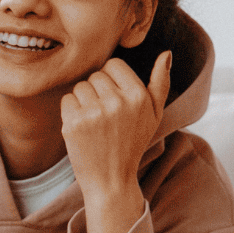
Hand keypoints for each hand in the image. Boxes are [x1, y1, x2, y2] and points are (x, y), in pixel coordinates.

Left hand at [61, 50, 170, 232]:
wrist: (111, 178)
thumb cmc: (133, 143)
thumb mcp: (154, 114)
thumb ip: (161, 83)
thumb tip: (166, 53)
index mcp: (138, 96)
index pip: (113, 64)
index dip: (111, 79)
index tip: (114, 97)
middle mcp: (117, 102)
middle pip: (95, 75)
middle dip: (97, 91)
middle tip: (105, 115)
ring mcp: (94, 113)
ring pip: (80, 86)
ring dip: (83, 101)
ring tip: (95, 122)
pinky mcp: (73, 123)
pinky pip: (66, 99)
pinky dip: (70, 111)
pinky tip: (82, 127)